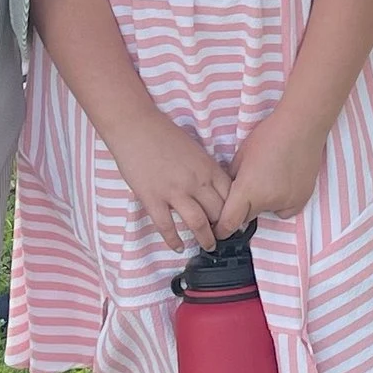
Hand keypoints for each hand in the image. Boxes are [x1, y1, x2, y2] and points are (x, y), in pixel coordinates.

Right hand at [105, 115, 229, 250]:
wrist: (136, 126)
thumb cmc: (164, 134)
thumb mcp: (195, 150)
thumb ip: (206, 170)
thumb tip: (214, 190)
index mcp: (208, 167)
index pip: (231, 196)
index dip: (236, 211)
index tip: (236, 221)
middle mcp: (196, 181)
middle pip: (218, 212)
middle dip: (224, 228)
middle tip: (224, 236)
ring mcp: (174, 191)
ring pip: (198, 223)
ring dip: (206, 239)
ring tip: (208, 246)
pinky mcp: (153, 198)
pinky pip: (166, 226)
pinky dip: (173, 240)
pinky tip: (178, 246)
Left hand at [215, 109, 328, 241]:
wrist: (302, 127)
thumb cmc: (268, 136)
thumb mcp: (241, 156)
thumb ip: (233, 179)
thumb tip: (228, 194)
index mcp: (247, 190)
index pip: (229, 222)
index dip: (221, 229)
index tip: (217, 231)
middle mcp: (267, 201)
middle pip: (247, 216)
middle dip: (243, 208)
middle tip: (249, 186)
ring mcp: (286, 202)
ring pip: (267, 211)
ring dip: (263, 202)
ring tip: (270, 177)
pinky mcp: (302, 200)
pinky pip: (284, 209)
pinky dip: (281, 201)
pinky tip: (283, 182)